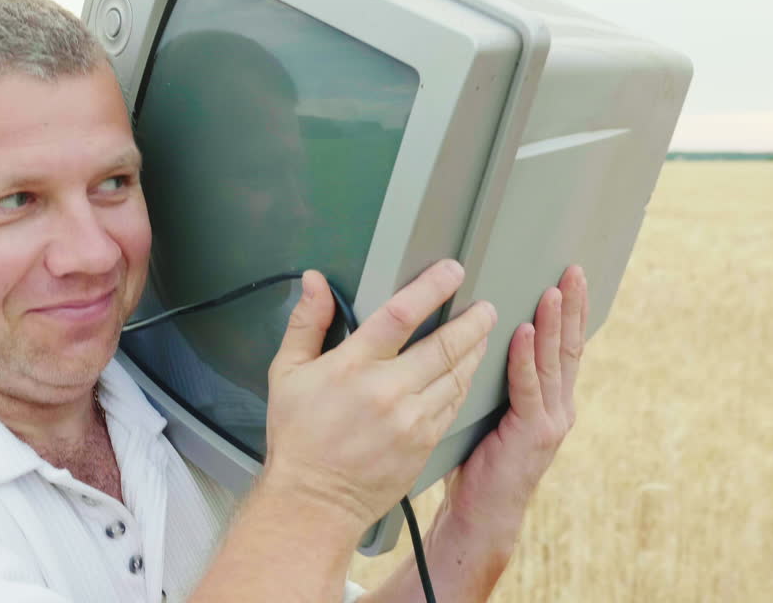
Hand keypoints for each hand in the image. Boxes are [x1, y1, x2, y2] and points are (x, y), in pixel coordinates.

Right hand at [261, 260, 496, 531]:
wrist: (315, 500)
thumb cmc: (298, 436)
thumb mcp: (287, 372)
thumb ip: (306, 322)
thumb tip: (315, 281)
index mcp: (351, 367)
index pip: (400, 315)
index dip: (431, 288)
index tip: (452, 271)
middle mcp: (387, 390)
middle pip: (444, 345)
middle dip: (472, 322)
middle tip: (485, 307)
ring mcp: (411, 419)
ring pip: (456, 375)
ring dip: (474, 351)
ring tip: (482, 335)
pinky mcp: (425, 443)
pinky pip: (454, 404)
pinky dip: (463, 383)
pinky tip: (464, 373)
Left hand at [442, 265, 588, 538]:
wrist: (483, 514)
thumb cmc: (478, 461)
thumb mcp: (488, 410)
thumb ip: (492, 378)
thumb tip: (472, 336)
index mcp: (550, 400)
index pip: (564, 347)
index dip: (569, 312)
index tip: (569, 277)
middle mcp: (558, 407)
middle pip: (568, 347)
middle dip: (570, 307)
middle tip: (571, 270)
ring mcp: (550, 421)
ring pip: (553, 363)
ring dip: (552, 324)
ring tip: (551, 291)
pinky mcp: (532, 434)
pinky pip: (528, 388)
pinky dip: (525, 359)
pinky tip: (524, 333)